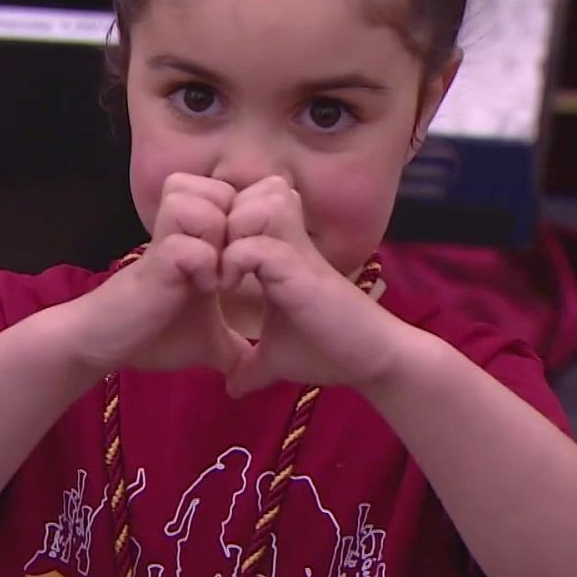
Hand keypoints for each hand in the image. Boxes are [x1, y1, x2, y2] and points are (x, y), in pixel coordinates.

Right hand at [71, 173, 252, 374]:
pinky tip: (203, 289)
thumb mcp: (208, 341)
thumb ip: (233, 345)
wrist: (106, 345)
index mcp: (200, 240)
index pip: (239, 196)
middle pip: (223, 188)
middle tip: (239, 264)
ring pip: (202, 203)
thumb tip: (256, 366)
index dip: (251, 223)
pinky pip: (186, 244)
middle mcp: (183, 231)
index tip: (252, 264)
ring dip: (217, 237)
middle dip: (238, 224)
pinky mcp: (155, 262)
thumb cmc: (154, 336)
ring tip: (221, 274)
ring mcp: (167, 242)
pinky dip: (202, 264)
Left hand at [219, 176, 406, 396]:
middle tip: (210, 258)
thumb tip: (231, 387)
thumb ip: (251, 365)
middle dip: (222, 217)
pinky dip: (236, 260)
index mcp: (280, 252)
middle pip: (252, 189)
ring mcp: (297, 252)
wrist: (371, 362)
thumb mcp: (276, 358)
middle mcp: (289, 242)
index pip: (246, 203)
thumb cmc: (328, 352)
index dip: (220, 223)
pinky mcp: (301, 271)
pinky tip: (229, 287)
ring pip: (257, 202)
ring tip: (220, 269)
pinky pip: (259, 244)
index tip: (205, 262)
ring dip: (230, 231)